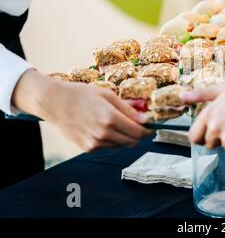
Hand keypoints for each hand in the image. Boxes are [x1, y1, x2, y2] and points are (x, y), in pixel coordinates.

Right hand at [13, 70, 150, 151]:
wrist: (56, 103)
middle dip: (138, 135)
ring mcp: (95, 143)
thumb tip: (145, 118)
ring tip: (116, 123)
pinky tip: (103, 128)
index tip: (148, 126)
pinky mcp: (88, 148)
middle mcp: (103, 133)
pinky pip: (108, 147)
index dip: (146, 130)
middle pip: (132, 142)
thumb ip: (128, 109)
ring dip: (124, 137)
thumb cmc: (82, 95)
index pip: (138, 132)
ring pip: (121, 146)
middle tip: (137, 125)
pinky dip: (111, 140)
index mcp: (110, 118)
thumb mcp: (108, 95)